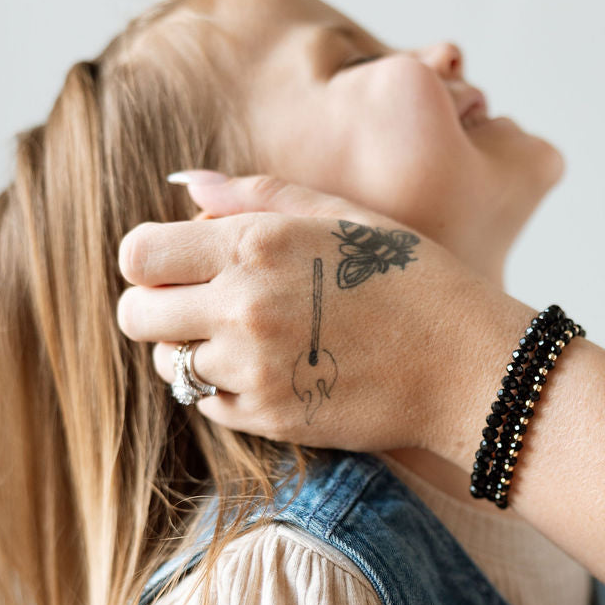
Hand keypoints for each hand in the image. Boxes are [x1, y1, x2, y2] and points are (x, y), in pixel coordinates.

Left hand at [116, 172, 521, 451]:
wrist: (468, 366)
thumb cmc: (414, 280)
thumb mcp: (344, 217)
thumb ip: (257, 196)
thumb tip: (185, 185)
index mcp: (255, 245)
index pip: (139, 253)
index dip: (150, 260)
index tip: (179, 265)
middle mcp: (243, 307)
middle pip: (135, 314)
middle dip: (156, 308)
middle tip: (198, 307)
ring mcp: (253, 369)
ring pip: (170, 365)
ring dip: (193, 351)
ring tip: (246, 340)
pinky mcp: (270, 418)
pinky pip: (208, 405)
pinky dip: (224, 389)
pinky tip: (271, 370)